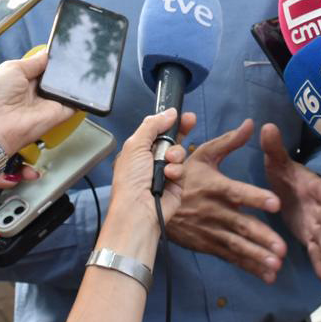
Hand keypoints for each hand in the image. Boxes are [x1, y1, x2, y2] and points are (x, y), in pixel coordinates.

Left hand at [0, 50, 72, 155]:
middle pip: (55, 74)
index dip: (51, 57)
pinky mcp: (58, 114)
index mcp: (21, 78)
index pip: (42, 64)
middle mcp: (35, 91)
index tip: (62, 47)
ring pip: (66, 87)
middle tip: (70, 56)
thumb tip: (48, 53)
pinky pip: (74, 103)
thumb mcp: (12, 68)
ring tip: (76, 67)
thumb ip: (34, 61)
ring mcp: (47, 102)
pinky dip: (80, 95)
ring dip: (72, 78)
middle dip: (62, 65)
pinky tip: (83, 84)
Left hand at [108, 109, 190, 224]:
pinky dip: (177, 170)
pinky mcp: (176, 183)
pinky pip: (183, 168)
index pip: (157, 130)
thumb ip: (152, 125)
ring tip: (167, 160)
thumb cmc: (130, 181)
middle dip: (181, 131)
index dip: (169, 121)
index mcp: (139, 149)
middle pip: (172, 138)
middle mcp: (152, 159)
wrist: (138, 209)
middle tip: (189, 122)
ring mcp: (165, 171)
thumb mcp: (136, 145)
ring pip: (179, 152)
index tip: (181, 114)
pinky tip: (169, 175)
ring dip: (175, 153)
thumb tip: (169, 112)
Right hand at [165, 119, 287, 282]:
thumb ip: (228, 141)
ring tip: (276, 265)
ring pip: (237, 245)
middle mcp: (214, 211)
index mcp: (215, 187)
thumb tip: (251, 124)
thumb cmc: (182, 175)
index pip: (238, 192)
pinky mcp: (208, 245)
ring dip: (257, 256)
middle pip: (240, 225)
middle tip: (281, 248)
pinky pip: (230, 257)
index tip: (275, 203)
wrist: (151, 204)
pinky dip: (248, 266)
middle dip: (261, 237)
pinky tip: (267, 275)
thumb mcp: (202, 154)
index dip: (256, 198)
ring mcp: (211, 230)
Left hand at [261, 125, 320, 281]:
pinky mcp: (309, 235)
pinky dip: (319, 263)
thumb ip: (274, 147)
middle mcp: (317, 204)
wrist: (285, 187)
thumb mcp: (276, 160)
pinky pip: (315, 250)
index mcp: (310, 185)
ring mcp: (315, 222)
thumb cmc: (283, 172)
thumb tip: (266, 126)